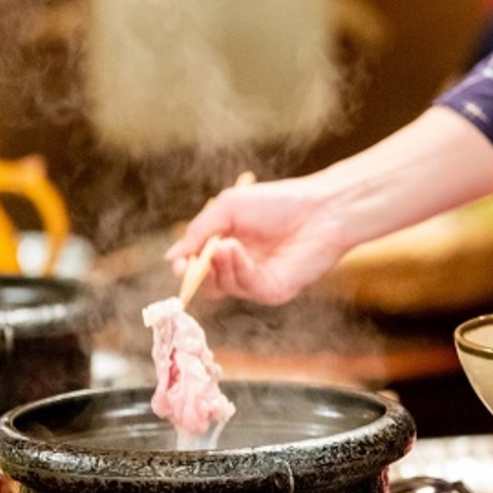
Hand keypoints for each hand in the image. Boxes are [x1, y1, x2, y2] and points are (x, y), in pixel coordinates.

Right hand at [164, 177, 349, 304]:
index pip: (200, 264)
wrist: (321, 209)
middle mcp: (242, 265)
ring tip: (226, 244)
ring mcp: (258, 280)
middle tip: (192, 263)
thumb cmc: (279, 202)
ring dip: (218, 266)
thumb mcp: (229, 207)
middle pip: (208, 283)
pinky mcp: (274, 290)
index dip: (186, 266)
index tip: (178, 262)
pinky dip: (237, 269)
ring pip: (224, 286)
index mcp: (230, 243)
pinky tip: (237, 250)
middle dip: (196, 275)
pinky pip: (246, 288)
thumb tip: (171, 256)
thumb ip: (199, 231)